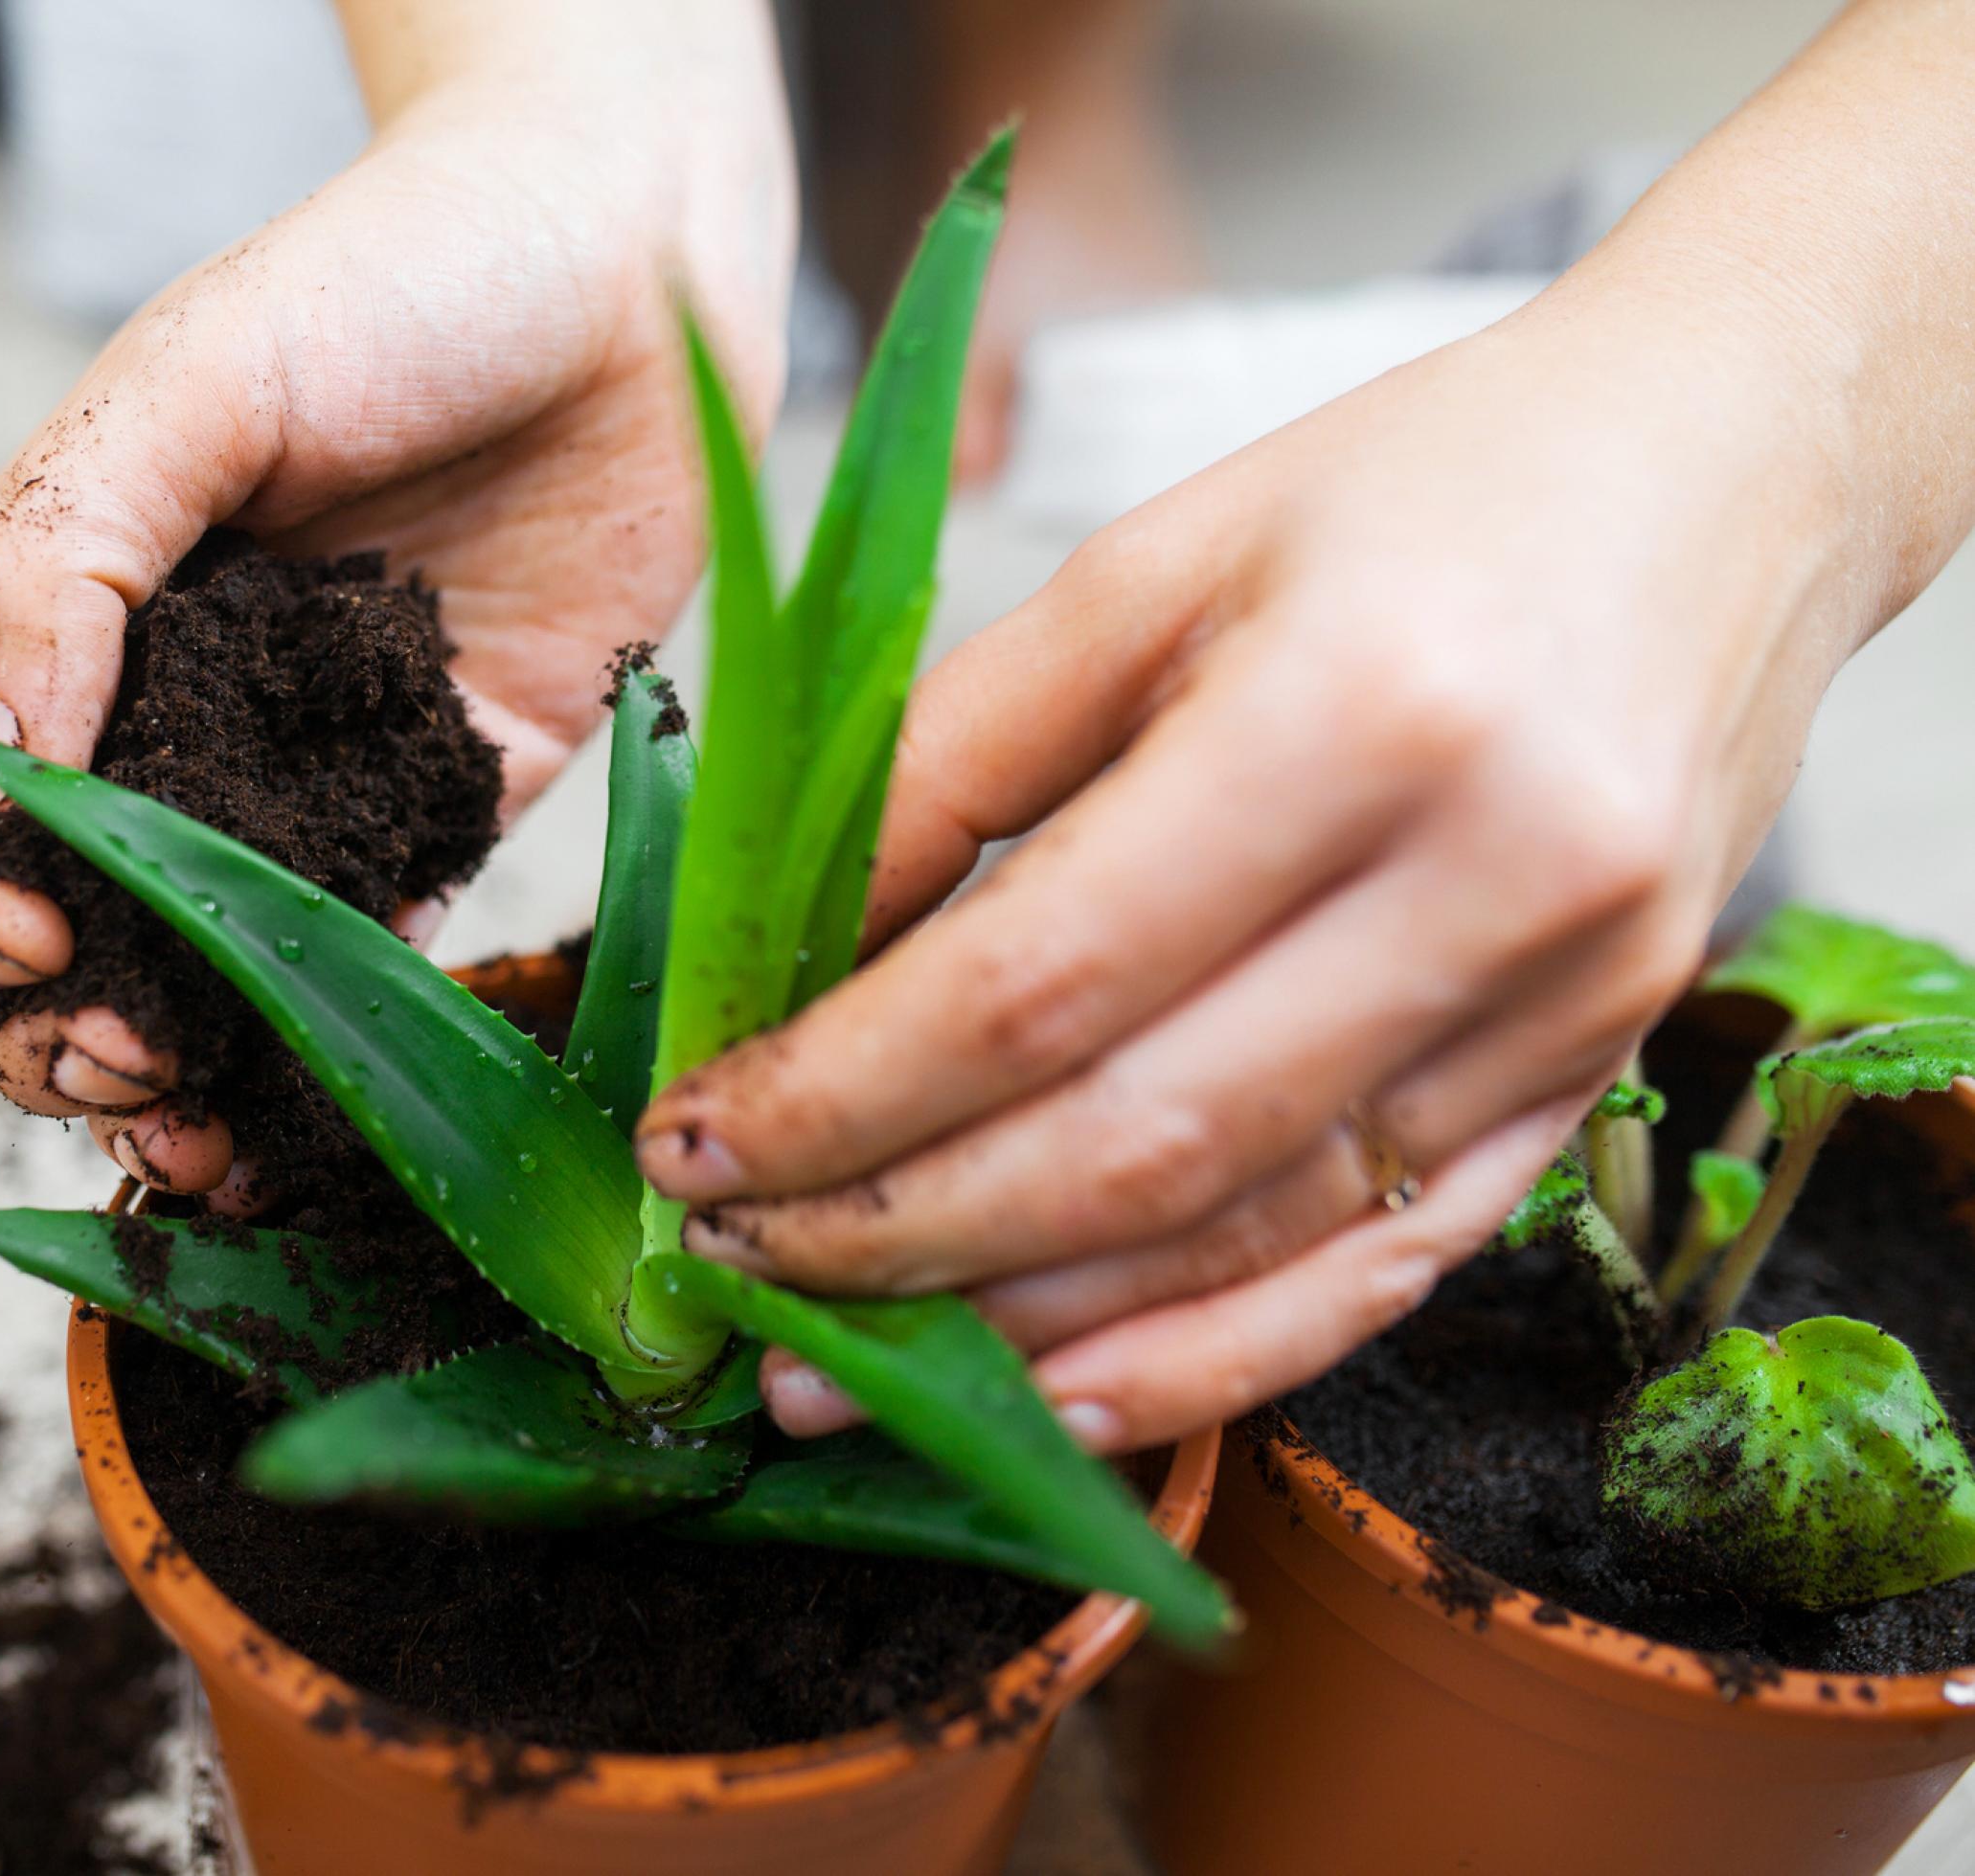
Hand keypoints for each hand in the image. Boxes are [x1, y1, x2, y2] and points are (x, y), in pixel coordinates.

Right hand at [0, 36, 792, 1198]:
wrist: (627, 267)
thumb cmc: (388, 283)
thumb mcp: (187, 387)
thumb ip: (61, 565)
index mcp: (65, 626)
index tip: (15, 922)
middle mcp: (169, 722)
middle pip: (52, 935)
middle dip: (47, 1030)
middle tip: (119, 1047)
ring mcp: (306, 779)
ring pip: (192, 981)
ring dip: (163, 1086)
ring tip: (184, 1130)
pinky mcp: (448, 807)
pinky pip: (367, 958)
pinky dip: (321, 1055)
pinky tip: (301, 1115)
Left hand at [636, 277, 1882, 1452]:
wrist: (1728, 481)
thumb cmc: (1410, 496)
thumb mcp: (1150, 562)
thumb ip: (951, 762)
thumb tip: (777, 961)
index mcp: (1359, 711)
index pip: (1037, 980)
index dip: (838, 1092)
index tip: (688, 1143)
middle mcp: (1493, 883)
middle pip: (1135, 1142)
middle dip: (893, 1232)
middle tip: (730, 1265)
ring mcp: (1569, 1008)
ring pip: (1248, 1241)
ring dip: (1017, 1329)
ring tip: (831, 1367)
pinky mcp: (1591, 1079)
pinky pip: (1382, 1275)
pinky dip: (1205, 1358)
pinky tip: (1053, 1399)